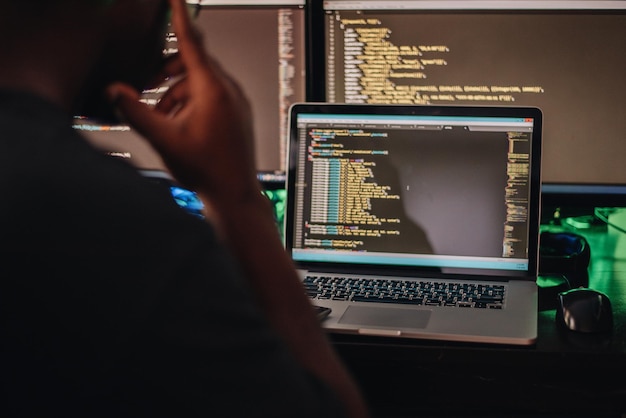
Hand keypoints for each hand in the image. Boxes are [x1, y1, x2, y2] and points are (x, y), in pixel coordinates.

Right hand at [106, 0, 259, 205]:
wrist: (234, 195)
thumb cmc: (208, 170)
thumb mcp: (163, 139)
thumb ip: (135, 112)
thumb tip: (116, 92)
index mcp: (213, 90)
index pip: (192, 42)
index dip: (179, 16)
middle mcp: (229, 92)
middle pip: (193, 63)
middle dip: (167, 72)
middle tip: (148, 86)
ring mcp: (236, 103)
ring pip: (202, 81)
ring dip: (178, 90)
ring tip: (162, 113)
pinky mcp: (237, 114)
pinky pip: (213, 95)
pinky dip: (192, 101)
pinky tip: (180, 122)